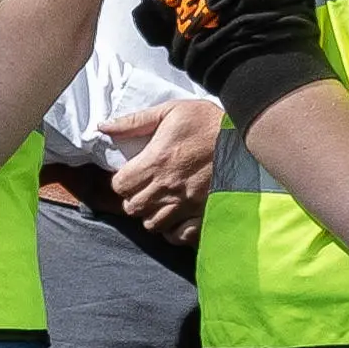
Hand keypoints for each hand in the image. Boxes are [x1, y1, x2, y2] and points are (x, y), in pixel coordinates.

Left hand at [106, 92, 223, 240]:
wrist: (246, 137)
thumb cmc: (207, 122)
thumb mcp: (171, 111)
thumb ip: (134, 121)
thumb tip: (103, 127)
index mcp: (156, 162)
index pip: (120, 186)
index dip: (121, 180)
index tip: (130, 174)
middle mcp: (168, 188)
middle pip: (132, 207)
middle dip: (134, 197)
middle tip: (144, 186)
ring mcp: (187, 205)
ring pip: (152, 224)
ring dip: (151, 214)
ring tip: (160, 200)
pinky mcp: (204, 214)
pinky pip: (178, 236)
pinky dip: (173, 230)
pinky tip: (176, 217)